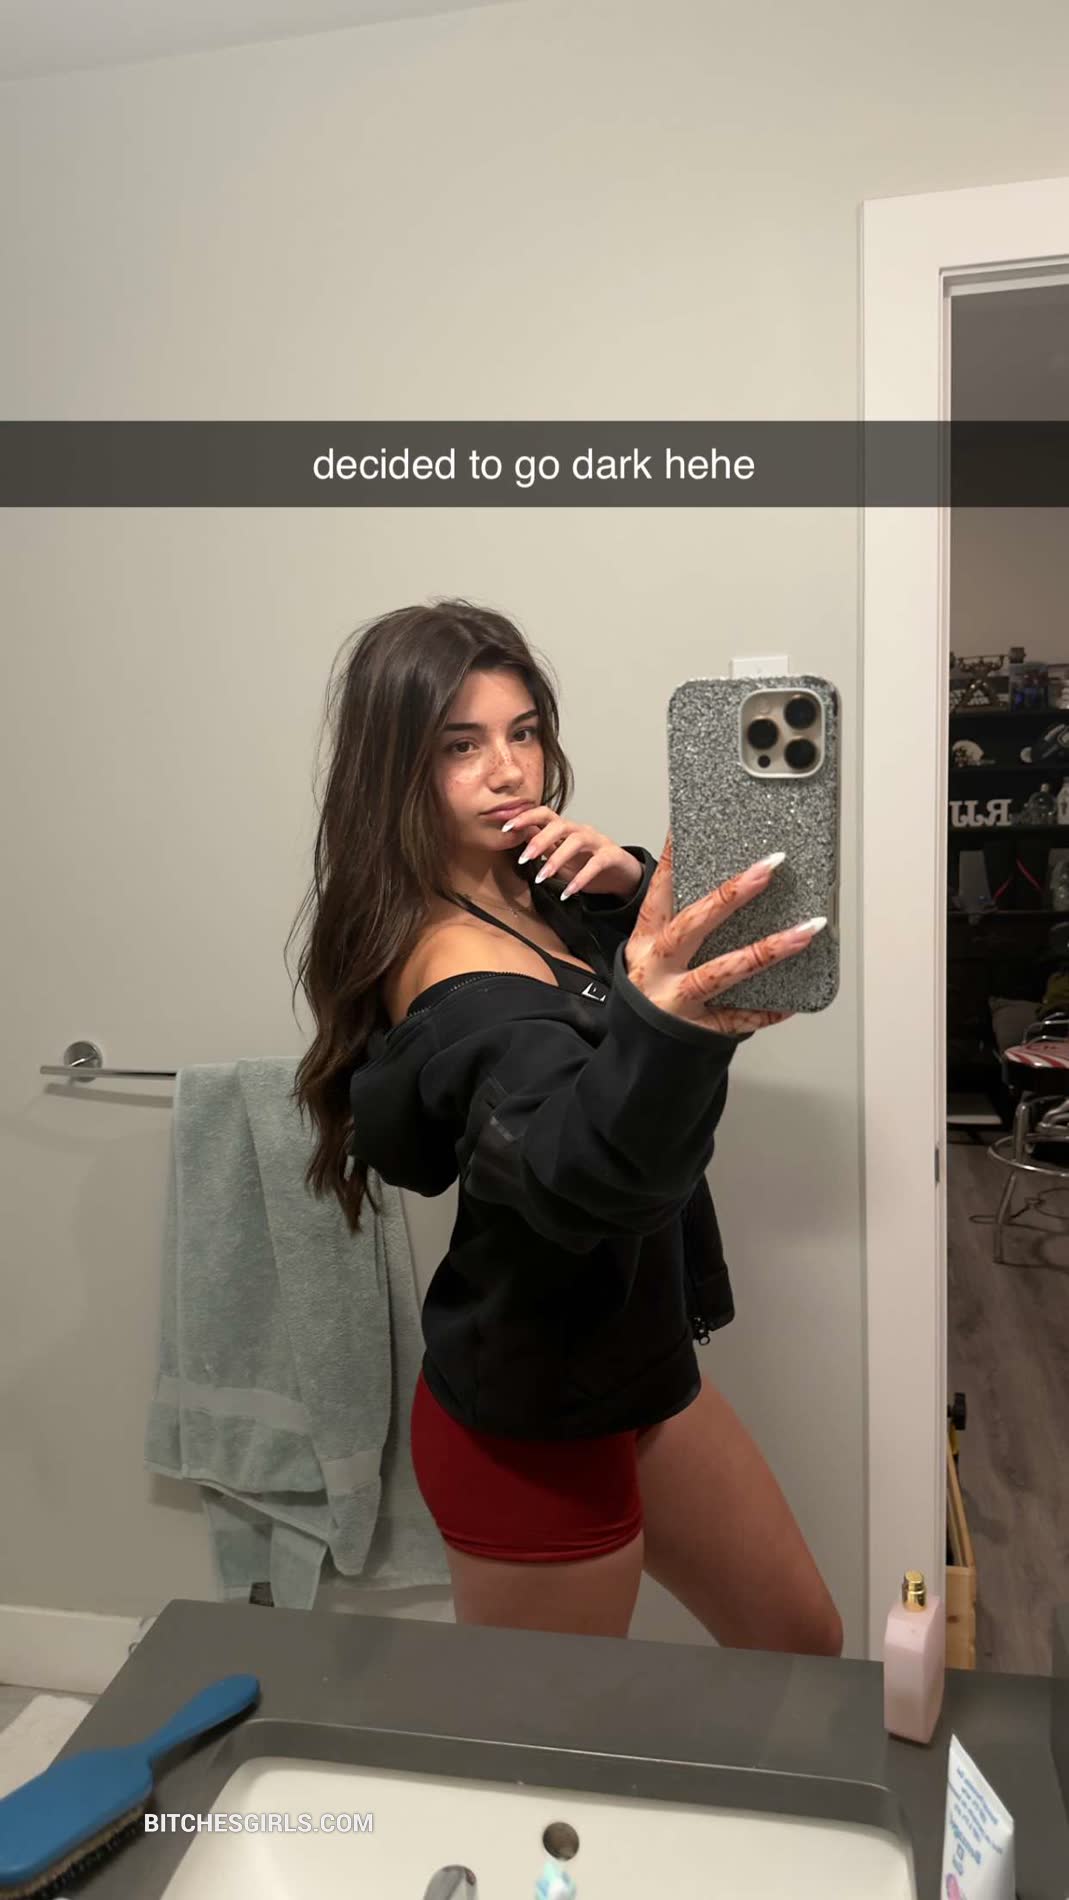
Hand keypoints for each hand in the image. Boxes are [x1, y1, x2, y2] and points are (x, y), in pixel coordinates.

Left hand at [500, 805, 643, 900]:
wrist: (622, 874)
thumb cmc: (588, 863)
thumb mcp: (561, 855)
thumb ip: (543, 845)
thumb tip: (517, 835)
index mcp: (567, 829)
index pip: (545, 814)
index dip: (525, 817)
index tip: (505, 827)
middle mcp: (581, 831)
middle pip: (560, 825)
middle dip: (540, 840)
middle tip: (523, 858)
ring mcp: (598, 842)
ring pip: (577, 841)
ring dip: (557, 859)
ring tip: (542, 877)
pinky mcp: (612, 856)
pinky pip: (596, 864)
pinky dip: (580, 878)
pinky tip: (568, 893)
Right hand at [624, 830, 824, 1035]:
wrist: (635, 1054)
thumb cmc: (650, 992)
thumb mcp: (648, 954)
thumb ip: (679, 924)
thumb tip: (730, 888)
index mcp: (645, 942)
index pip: (660, 895)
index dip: (673, 863)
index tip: (688, 830)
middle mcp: (657, 968)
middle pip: (693, 925)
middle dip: (731, 896)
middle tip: (768, 868)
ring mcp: (677, 1000)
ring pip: (723, 971)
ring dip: (766, 950)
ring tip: (805, 930)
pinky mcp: (697, 1029)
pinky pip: (738, 1018)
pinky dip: (766, 1010)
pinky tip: (793, 1002)